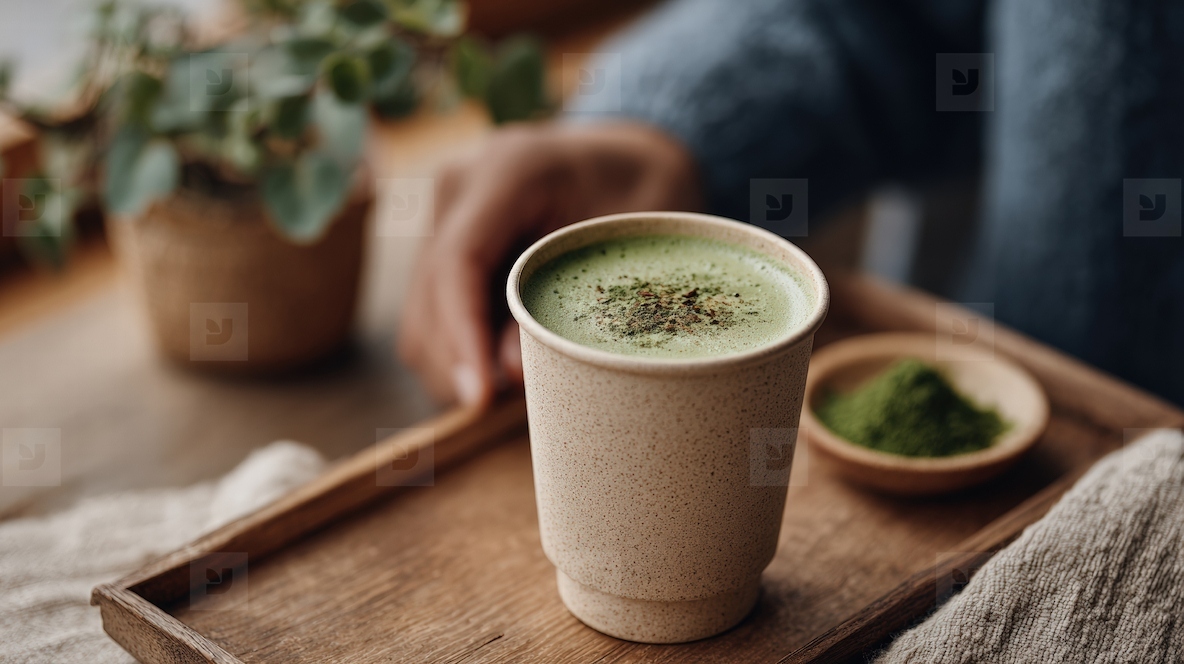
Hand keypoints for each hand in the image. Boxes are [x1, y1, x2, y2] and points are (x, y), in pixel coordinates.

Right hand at [398, 121, 702, 405]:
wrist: (629, 156)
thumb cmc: (644, 191)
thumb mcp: (627, 239)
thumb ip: (572, 297)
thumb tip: (509, 372)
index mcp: (508, 170)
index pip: (458, 261)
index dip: (462, 335)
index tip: (478, 397)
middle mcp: (461, 186)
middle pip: (430, 294)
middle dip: (459, 360)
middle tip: (509, 408)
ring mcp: (444, 212)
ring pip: (420, 311)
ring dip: (454, 360)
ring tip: (513, 386)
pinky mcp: (442, 240)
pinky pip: (429, 310)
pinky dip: (457, 347)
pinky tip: (501, 361)